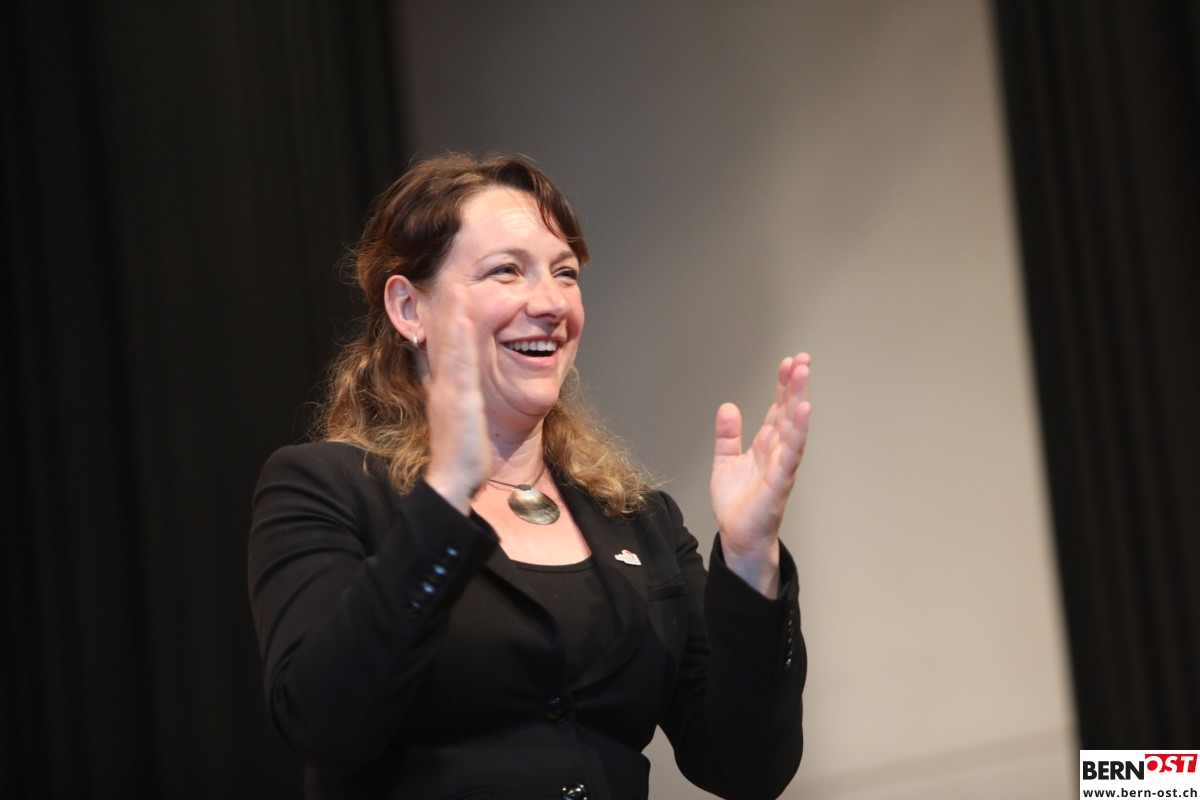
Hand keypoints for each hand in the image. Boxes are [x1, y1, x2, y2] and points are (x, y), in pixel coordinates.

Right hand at [423, 287, 489, 513]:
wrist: (453, 483)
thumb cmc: (463, 458)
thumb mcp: (463, 425)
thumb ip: (462, 407)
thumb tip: (463, 400)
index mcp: (445, 393)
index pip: (445, 353)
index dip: (448, 327)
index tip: (452, 301)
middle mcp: (443, 388)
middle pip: (443, 344)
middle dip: (448, 312)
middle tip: (451, 281)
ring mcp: (449, 394)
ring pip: (451, 348)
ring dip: (454, 317)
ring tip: (457, 288)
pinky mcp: (459, 402)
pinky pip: (461, 366)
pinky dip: (462, 340)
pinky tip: (466, 320)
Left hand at [710, 353, 811, 595]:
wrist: (737, 536)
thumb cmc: (737, 503)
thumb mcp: (725, 461)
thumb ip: (728, 435)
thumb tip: (728, 407)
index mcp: (766, 445)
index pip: (778, 409)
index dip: (783, 386)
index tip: (789, 362)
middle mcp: (778, 452)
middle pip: (789, 412)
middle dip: (796, 386)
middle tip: (803, 360)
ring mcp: (781, 466)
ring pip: (794, 428)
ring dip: (799, 401)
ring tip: (804, 375)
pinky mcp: (779, 482)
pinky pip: (790, 454)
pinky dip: (797, 433)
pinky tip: (802, 413)